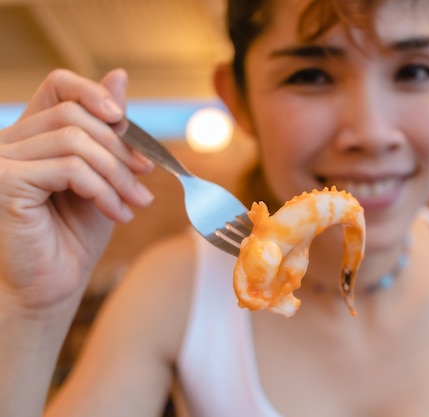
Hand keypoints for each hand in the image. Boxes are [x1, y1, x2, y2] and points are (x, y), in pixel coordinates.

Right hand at [0, 68, 153, 316]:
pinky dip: (103, 190)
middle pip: (76, 116)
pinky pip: (69, 169)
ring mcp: (1, 160)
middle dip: (120, 149)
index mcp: (32, 135)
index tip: (126, 120)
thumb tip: (119, 74)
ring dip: (117, 174)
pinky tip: (117, 214)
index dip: (95, 93)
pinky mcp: (3, 182)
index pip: (59, 86)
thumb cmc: (76, 234)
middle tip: (145, 180)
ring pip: (75, 141)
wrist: (53, 286)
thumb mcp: (104, 175)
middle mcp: (8, 141)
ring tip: (135, 203)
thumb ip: (108, 130)